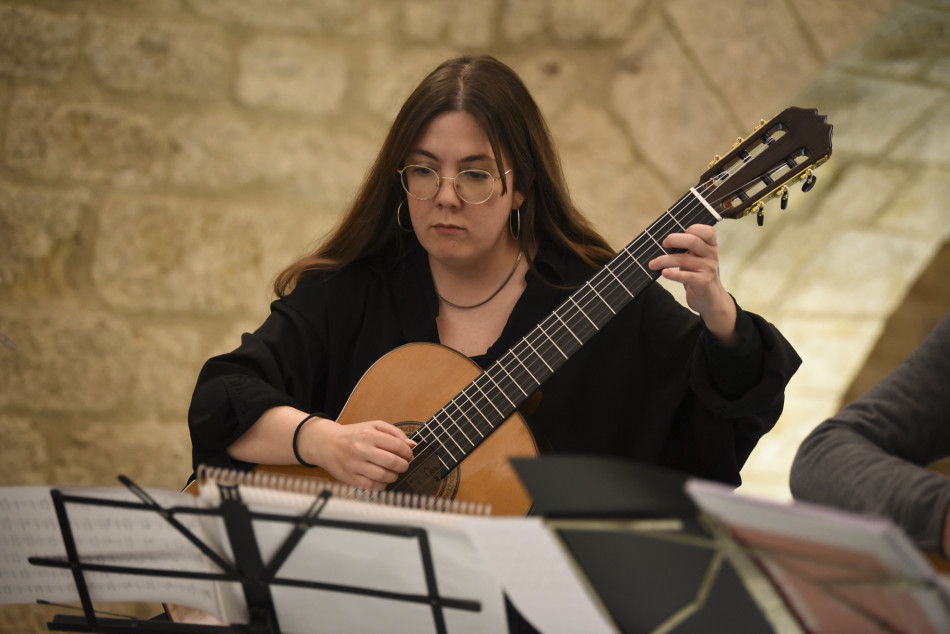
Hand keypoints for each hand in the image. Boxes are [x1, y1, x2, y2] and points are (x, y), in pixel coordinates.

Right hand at [303, 418, 415, 490]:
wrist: (326, 443)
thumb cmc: (352, 435)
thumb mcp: (373, 425)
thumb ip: (394, 432)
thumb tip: (411, 444)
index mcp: (368, 435)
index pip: (397, 446)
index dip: (408, 453)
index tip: (409, 455)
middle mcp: (361, 450)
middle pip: (393, 462)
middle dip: (404, 465)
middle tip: (403, 465)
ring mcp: (354, 465)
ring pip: (384, 476)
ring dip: (394, 476)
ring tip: (393, 472)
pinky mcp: (350, 478)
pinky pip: (373, 487)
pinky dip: (382, 485)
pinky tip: (382, 479)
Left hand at [648, 224, 737, 344]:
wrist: (710, 300)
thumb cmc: (698, 274)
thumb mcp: (697, 258)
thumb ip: (688, 247)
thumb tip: (665, 239)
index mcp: (711, 247)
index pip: (707, 231)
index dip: (692, 228)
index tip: (679, 234)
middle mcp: (712, 256)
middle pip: (693, 241)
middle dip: (674, 240)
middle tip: (663, 244)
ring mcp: (708, 269)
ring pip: (684, 259)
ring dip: (664, 260)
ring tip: (652, 264)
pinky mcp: (703, 283)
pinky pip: (686, 276)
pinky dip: (673, 274)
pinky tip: (664, 273)